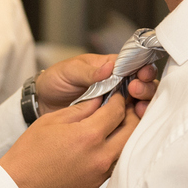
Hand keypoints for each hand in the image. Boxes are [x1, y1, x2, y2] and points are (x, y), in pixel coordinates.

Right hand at [0, 94, 138, 187]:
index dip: (119, 99)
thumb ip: (80, 109)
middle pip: (132, 131)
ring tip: (113, 128)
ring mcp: (100, 175)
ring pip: (126, 150)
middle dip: (129, 116)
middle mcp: (100, 157)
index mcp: (88, 135)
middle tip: (121, 109)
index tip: (117, 96)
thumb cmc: (29, 154)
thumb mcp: (51, 121)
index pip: (117, 111)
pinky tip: (98, 149)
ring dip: (124, 136)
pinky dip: (111, 154)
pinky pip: (112, 167)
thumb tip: (99, 99)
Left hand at [36, 55, 158, 115]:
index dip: (143, 69)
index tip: (141, 75)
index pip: (135, 64)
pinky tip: (134, 123)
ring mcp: (116, 103)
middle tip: (135, 91)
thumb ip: (89, 72)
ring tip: (138, 108)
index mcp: (110, 66)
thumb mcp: (69, 71)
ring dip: (144, 104)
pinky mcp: (112, 120)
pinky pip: (128, 120)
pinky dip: (135, 121)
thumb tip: (109, 68)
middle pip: (144, 84)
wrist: (42, 104)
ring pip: (140, 102)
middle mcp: (117, 83)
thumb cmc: (55, 81)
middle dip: (146, 87)